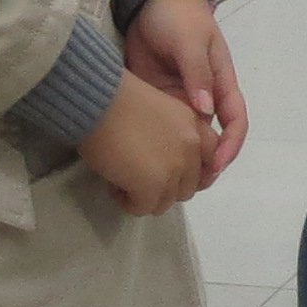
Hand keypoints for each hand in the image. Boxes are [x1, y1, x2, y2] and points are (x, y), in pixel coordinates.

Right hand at [82, 74, 219, 214]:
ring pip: (166, 202)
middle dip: (165, 187)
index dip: (186, 172)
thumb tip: (165, 163)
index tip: (165, 174)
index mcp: (195, 123)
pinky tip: (114, 186)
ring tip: (123, 181)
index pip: (209, 161)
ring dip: (146, 197)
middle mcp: (191, 146)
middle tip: (139, 177)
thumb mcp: (161, 111)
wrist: (97, 100)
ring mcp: (174, 168)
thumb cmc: (117, 97)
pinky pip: (143, 209)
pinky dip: (128, 203)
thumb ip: (173, 134)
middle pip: (187, 187)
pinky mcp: (152, 185)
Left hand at [121, 0, 250, 179]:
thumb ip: (197, 73)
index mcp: (221, 82)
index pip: (235, 121)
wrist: (150, 0)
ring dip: (181, 160)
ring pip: (187, 140)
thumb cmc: (178, 17)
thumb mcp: (190, 41)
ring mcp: (180, 100)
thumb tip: (205, 110)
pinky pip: (162, 129)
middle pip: (212, 139)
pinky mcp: (157, 101)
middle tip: (187, 185)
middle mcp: (204, 97)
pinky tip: (144, 161)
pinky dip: (158, 148)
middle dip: (205, 164)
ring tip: (166, 180)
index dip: (230, 145)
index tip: (214, 165)